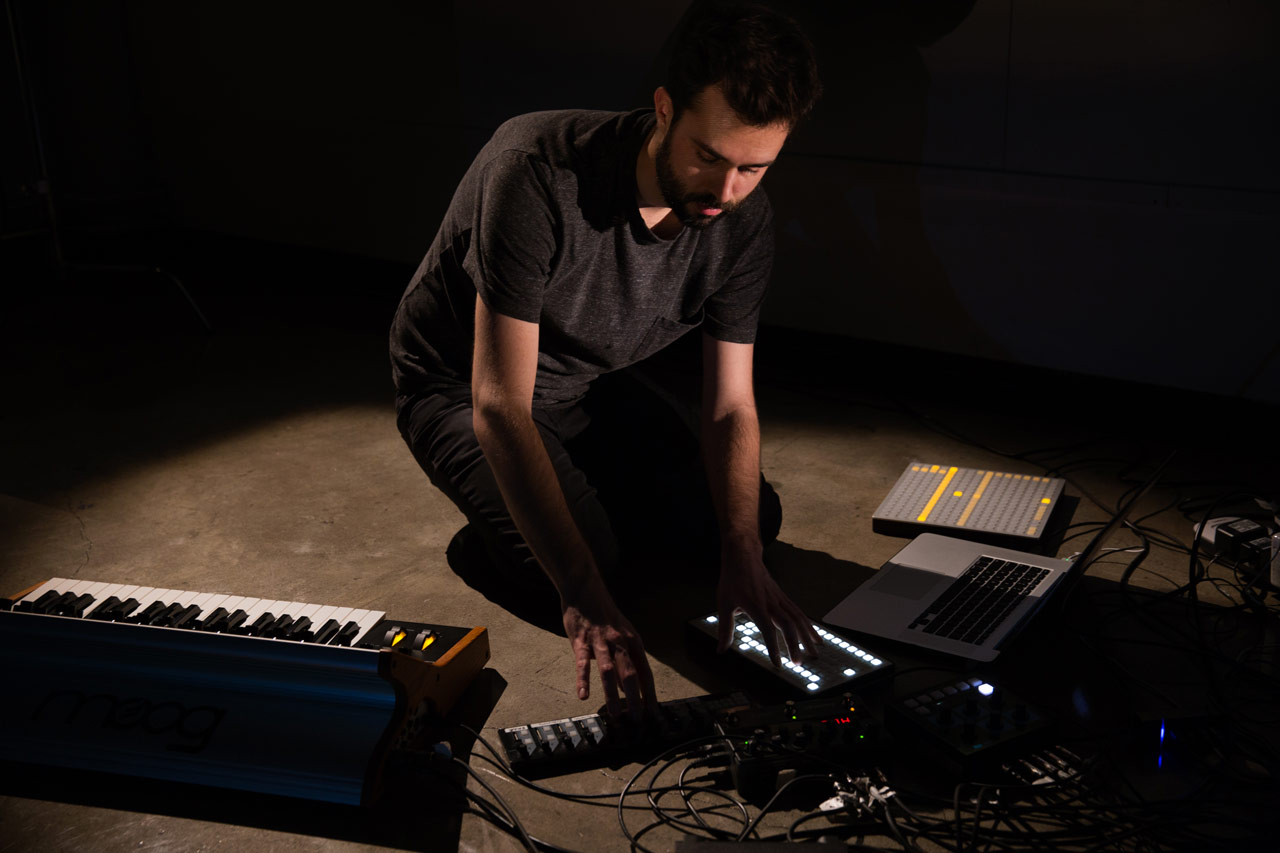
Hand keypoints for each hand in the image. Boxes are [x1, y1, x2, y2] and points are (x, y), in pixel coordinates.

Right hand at [561, 578, 657, 718]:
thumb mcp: (621, 634)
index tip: (653, 712)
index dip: (650, 693)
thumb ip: (625, 658)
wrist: (585, 590)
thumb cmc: (604, 616)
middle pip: (631, 674)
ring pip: (609, 671)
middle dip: (636, 698)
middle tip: (637, 720)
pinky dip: (583, 679)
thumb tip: (629, 686)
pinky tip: (583, 695)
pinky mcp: (581, 641)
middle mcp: (620, 642)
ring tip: (615, 714)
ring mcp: (600, 642)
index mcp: (633, 641)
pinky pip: (582, 663)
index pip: (645, 671)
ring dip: (613, 694)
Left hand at [716, 547, 820, 667]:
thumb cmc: (733, 580)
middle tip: (798, 664)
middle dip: (795, 645)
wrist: (743, 556)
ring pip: (798, 619)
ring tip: (814, 654)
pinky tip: (814, 636)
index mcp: (756, 606)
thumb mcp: (723, 604)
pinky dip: (808, 626)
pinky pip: (799, 613)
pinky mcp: (783, 597)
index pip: (768, 630)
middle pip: (788, 625)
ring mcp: (780, 599)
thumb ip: (725, 629)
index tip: (778, 664)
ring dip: (807, 637)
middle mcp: (771, 603)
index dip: (774, 647)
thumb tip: (721, 650)